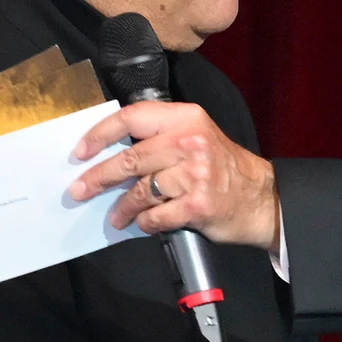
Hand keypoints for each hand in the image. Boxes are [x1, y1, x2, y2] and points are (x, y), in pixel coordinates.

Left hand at [68, 101, 282, 248]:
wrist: (260, 198)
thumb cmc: (222, 168)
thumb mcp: (196, 135)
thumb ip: (159, 137)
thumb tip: (110, 152)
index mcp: (185, 118)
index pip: (132, 118)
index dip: (100, 134)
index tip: (81, 152)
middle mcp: (190, 142)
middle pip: (130, 159)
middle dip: (99, 178)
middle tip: (80, 190)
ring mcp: (195, 174)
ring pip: (140, 191)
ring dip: (123, 208)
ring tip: (116, 216)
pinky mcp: (198, 204)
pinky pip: (156, 216)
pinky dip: (145, 222)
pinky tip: (144, 223)